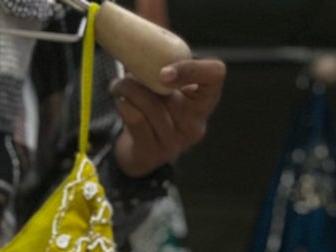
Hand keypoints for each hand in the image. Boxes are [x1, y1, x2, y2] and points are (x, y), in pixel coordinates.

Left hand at [110, 58, 225, 176]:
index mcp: (204, 100)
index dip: (192, 69)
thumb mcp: (165, 79)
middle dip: (144, 78)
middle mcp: (194, 124)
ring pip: (150, 106)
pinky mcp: (153, 153)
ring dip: (128, 90)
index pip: (215, 76)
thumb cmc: (156, 106)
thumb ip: (163, 48)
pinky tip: (121, 103)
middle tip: (128, 72)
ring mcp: (174, 142)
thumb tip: (151, 9)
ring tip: (119, 87)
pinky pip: (136, 120)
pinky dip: (123, 106)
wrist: (140, 151)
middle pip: (170, 92)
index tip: (165, 70)